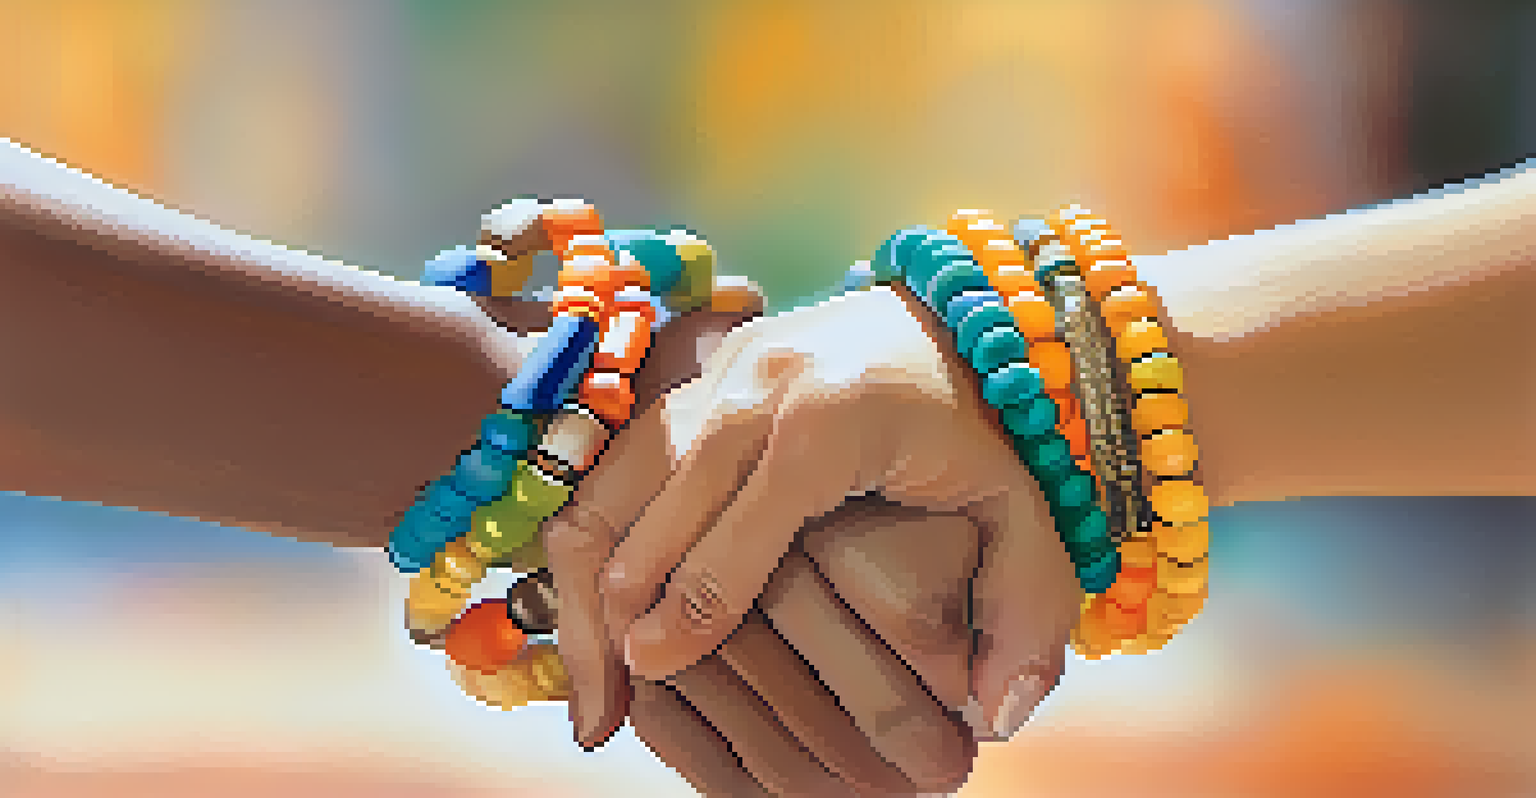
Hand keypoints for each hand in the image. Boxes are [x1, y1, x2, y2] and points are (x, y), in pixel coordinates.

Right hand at [547, 284, 1082, 761]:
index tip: (653, 673)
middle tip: (609, 696)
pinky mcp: (703, 363)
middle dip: (620, 604)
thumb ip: (1027, 614)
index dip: (692, 611)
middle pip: (654, 506)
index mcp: (830, 424)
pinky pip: (618, 450)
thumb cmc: (987, 425)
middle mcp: (756, 385)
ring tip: (591, 660)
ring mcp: (720, 364)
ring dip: (589, 569)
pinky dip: (597, 524)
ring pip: (614, 473)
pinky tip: (595, 595)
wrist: (962, 312)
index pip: (738, 534)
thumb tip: (999, 719)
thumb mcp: (1027, 515)